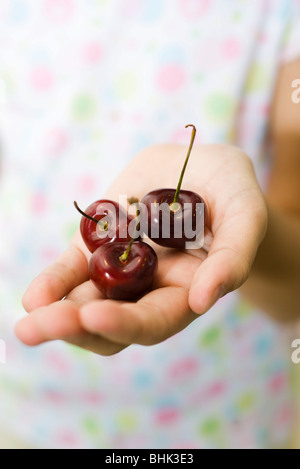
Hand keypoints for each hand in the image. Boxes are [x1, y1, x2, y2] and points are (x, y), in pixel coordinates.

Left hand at [16, 143, 267, 354]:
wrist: (198, 164)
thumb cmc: (231, 189)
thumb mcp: (245, 212)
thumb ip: (234, 255)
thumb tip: (204, 300)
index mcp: (188, 289)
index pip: (157, 319)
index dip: (128, 323)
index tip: (96, 317)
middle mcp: (150, 287)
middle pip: (114, 323)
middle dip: (78, 328)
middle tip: (38, 328)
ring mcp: (120, 267)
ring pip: (86, 303)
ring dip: (55, 315)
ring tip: (29, 324)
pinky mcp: (96, 243)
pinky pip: (73, 269)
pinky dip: (54, 283)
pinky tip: (35, 297)